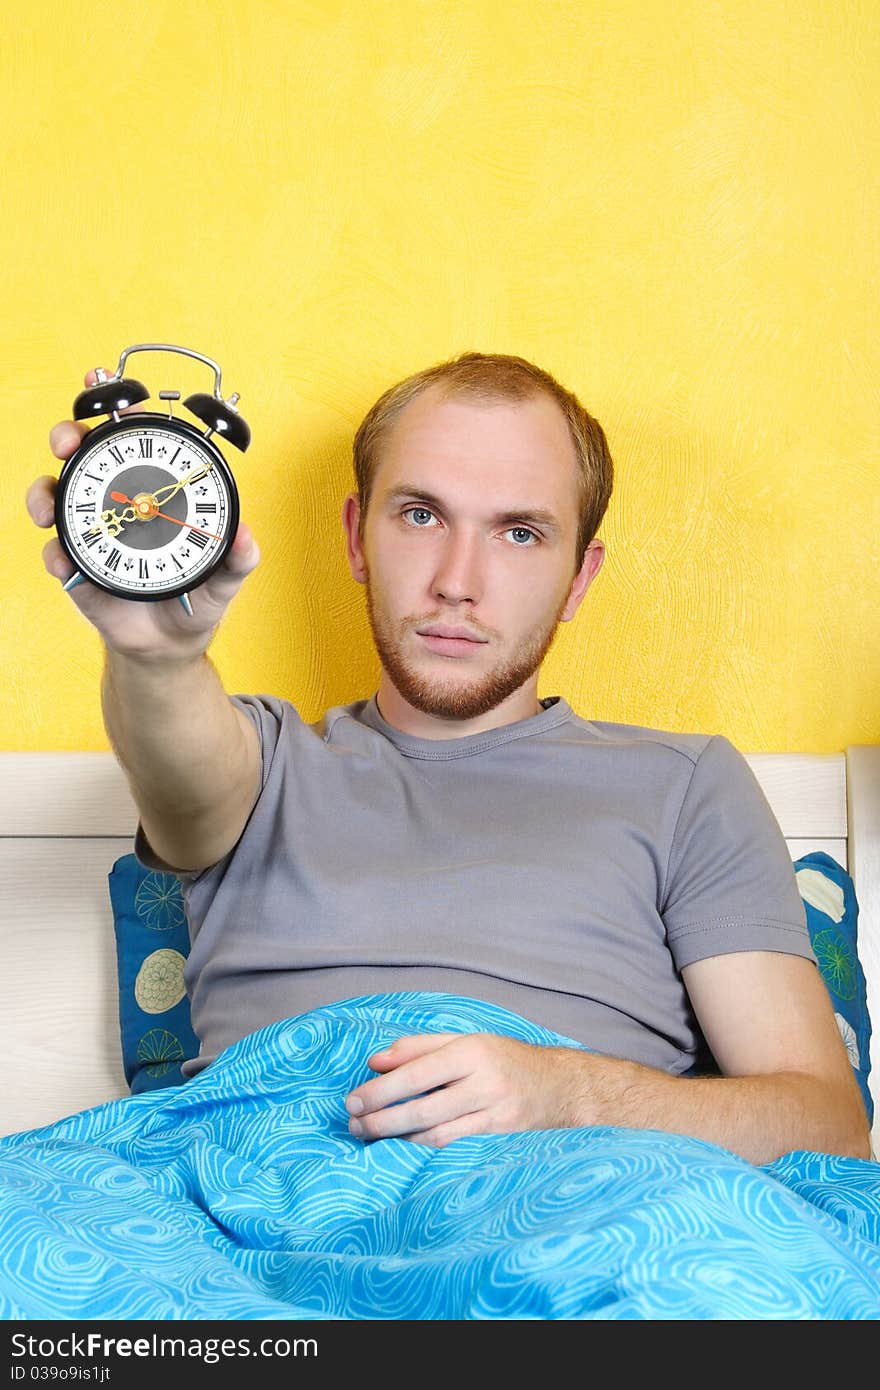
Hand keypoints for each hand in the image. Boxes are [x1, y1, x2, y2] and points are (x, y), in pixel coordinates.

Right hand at [27, 368, 259, 661]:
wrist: (169, 645)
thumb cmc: (197, 600)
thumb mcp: (223, 581)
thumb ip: (237, 560)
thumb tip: (247, 536)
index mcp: (155, 490)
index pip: (134, 438)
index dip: (116, 406)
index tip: (100, 384)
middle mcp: (117, 501)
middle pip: (84, 454)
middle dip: (68, 436)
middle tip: (68, 442)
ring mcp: (93, 530)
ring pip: (55, 495)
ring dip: (45, 493)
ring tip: (49, 509)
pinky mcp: (77, 565)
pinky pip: (56, 553)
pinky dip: (55, 555)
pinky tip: (65, 563)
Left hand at [344, 1032, 588, 1147]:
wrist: (560, 1087)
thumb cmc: (503, 1059)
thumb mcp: (466, 1040)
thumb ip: (419, 1048)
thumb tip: (375, 1061)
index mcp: (472, 1051)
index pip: (417, 1072)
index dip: (381, 1089)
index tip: (353, 1100)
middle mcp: (484, 1082)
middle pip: (423, 1107)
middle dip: (382, 1119)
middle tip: (353, 1125)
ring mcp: (495, 1114)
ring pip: (436, 1133)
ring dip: (397, 1138)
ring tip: (370, 1136)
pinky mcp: (500, 1138)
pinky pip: (453, 1146)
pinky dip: (424, 1147)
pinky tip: (402, 1146)